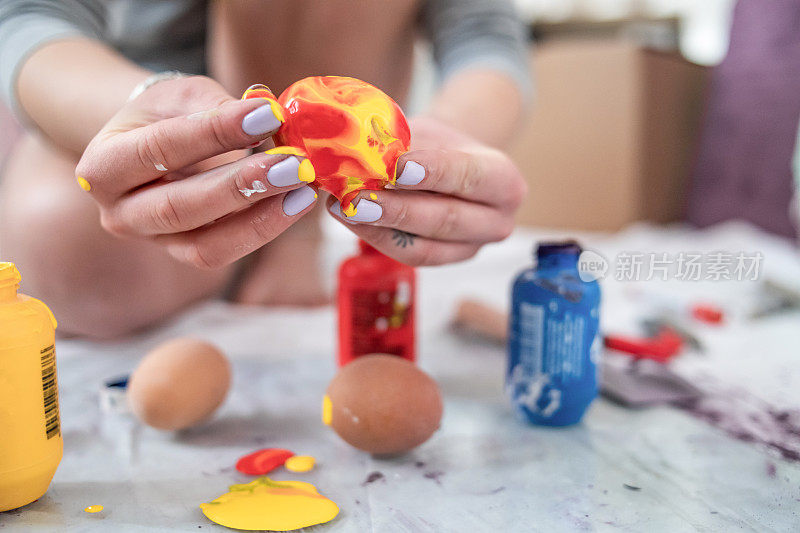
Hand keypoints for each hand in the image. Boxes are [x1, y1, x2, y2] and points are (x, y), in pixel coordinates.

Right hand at [75, 76, 317, 268]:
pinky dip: (265, 229)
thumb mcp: (182, 96)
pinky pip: (226, 252)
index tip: (269, 114)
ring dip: (262, 218)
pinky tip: (298, 202)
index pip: (160, 149)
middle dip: (243, 185)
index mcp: (101, 166)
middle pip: (181, 207)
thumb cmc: (167, 115)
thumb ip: (218, 106)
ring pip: (206, 245)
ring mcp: (154, 242)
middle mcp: (119, 214)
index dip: (216, 132)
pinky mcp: (187, 254)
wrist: (155, 144)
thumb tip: (270, 118)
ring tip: (304, 188)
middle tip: (294, 163)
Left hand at [326, 116, 526, 264]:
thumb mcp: (428, 132)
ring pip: (424, 247)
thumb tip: (363, 156)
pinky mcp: (444, 261)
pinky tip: (349, 218)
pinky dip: (376, 238)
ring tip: (343, 208)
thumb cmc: (438, 145)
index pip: (470, 177)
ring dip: (378, 228)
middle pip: (446, 220)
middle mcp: (497, 221)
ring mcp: (472, 247)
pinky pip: (409, 256)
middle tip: (356, 197)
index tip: (396, 167)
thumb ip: (404, 147)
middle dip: (397, 209)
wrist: (445, 165)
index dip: (433, 172)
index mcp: (504, 180)